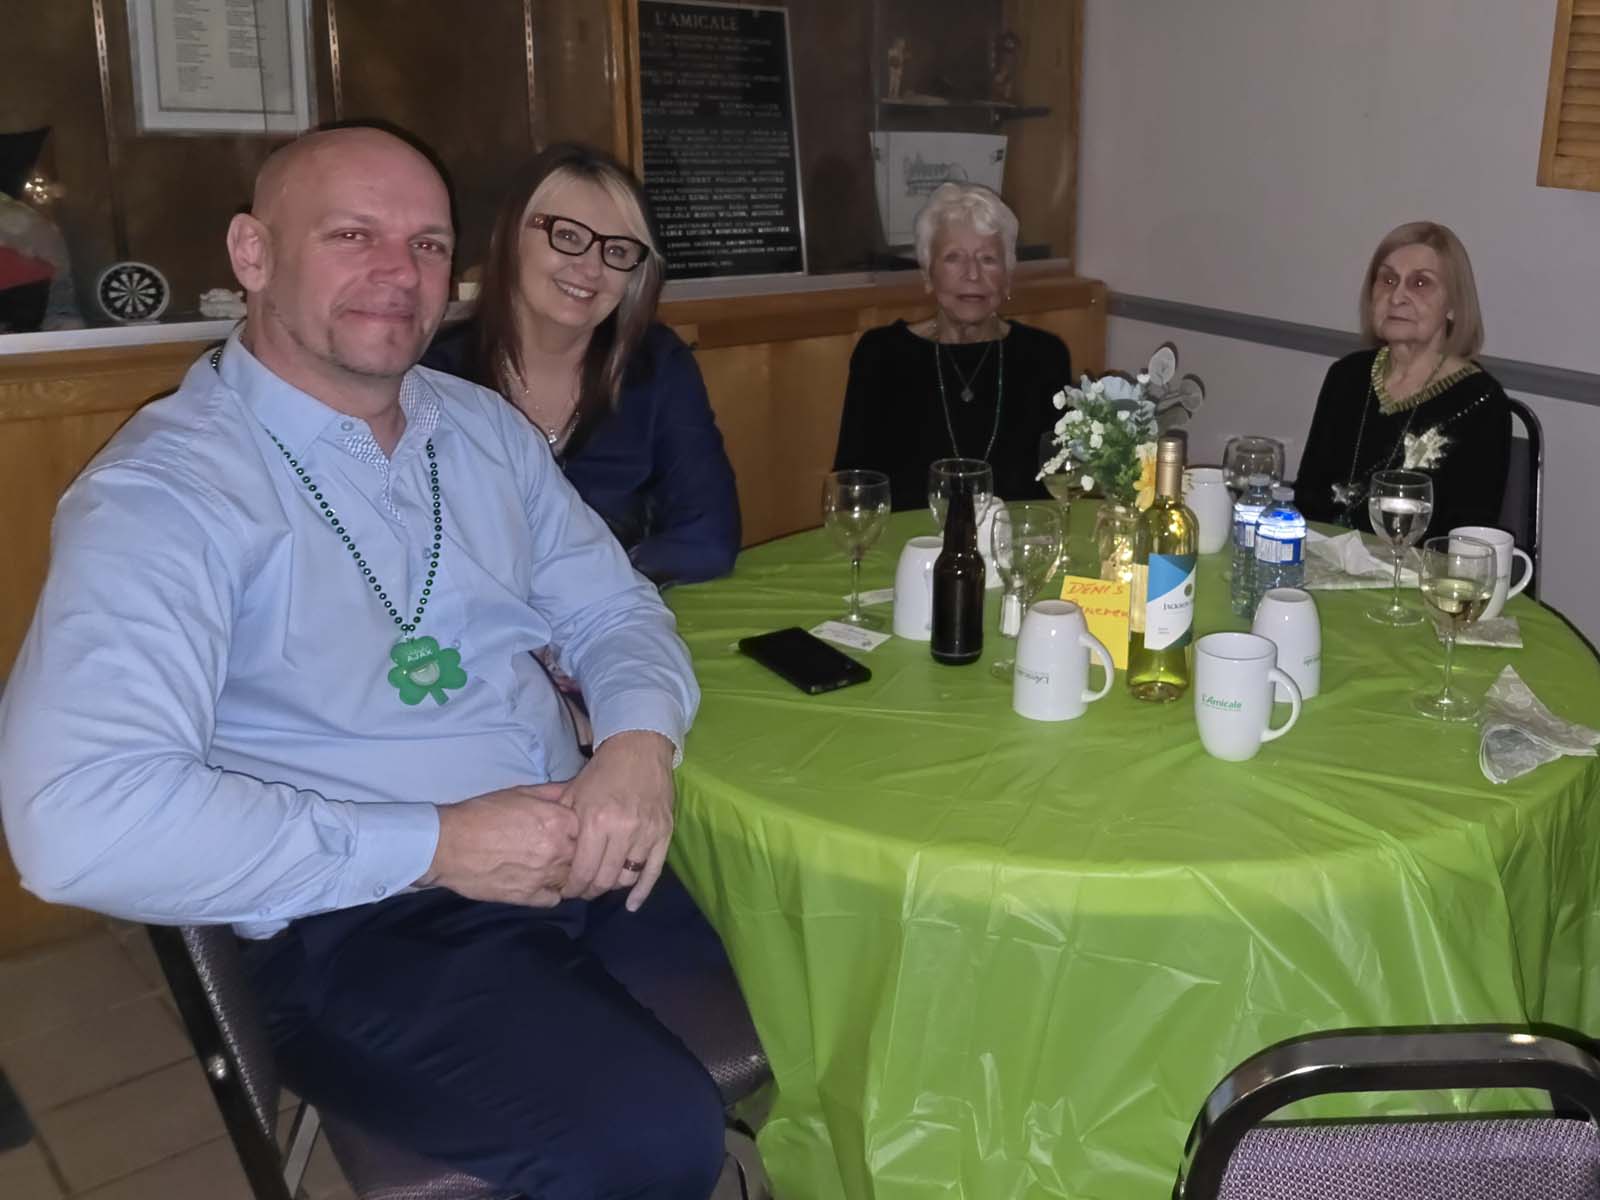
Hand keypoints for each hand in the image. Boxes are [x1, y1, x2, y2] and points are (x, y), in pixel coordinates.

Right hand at [418, 786, 579, 906]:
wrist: (447, 845)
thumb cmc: (482, 814)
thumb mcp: (521, 793)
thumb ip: (554, 793)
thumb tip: (577, 790)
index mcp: (558, 821)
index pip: (590, 828)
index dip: (583, 828)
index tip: (575, 829)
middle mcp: (557, 850)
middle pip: (585, 855)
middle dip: (578, 851)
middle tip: (565, 848)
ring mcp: (545, 876)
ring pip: (573, 879)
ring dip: (567, 873)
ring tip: (552, 865)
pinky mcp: (529, 897)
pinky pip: (555, 898)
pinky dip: (552, 891)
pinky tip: (541, 881)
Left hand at [553, 730, 675, 909]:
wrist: (639, 750)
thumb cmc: (601, 772)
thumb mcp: (573, 794)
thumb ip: (562, 825)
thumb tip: (550, 856)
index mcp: (596, 821)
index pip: (582, 870)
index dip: (572, 887)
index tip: (567, 890)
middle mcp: (622, 831)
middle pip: (604, 879)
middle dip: (590, 891)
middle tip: (582, 891)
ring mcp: (646, 833)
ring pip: (627, 878)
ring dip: (612, 887)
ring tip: (602, 885)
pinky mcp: (664, 833)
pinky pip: (653, 871)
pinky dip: (642, 891)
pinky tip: (632, 905)